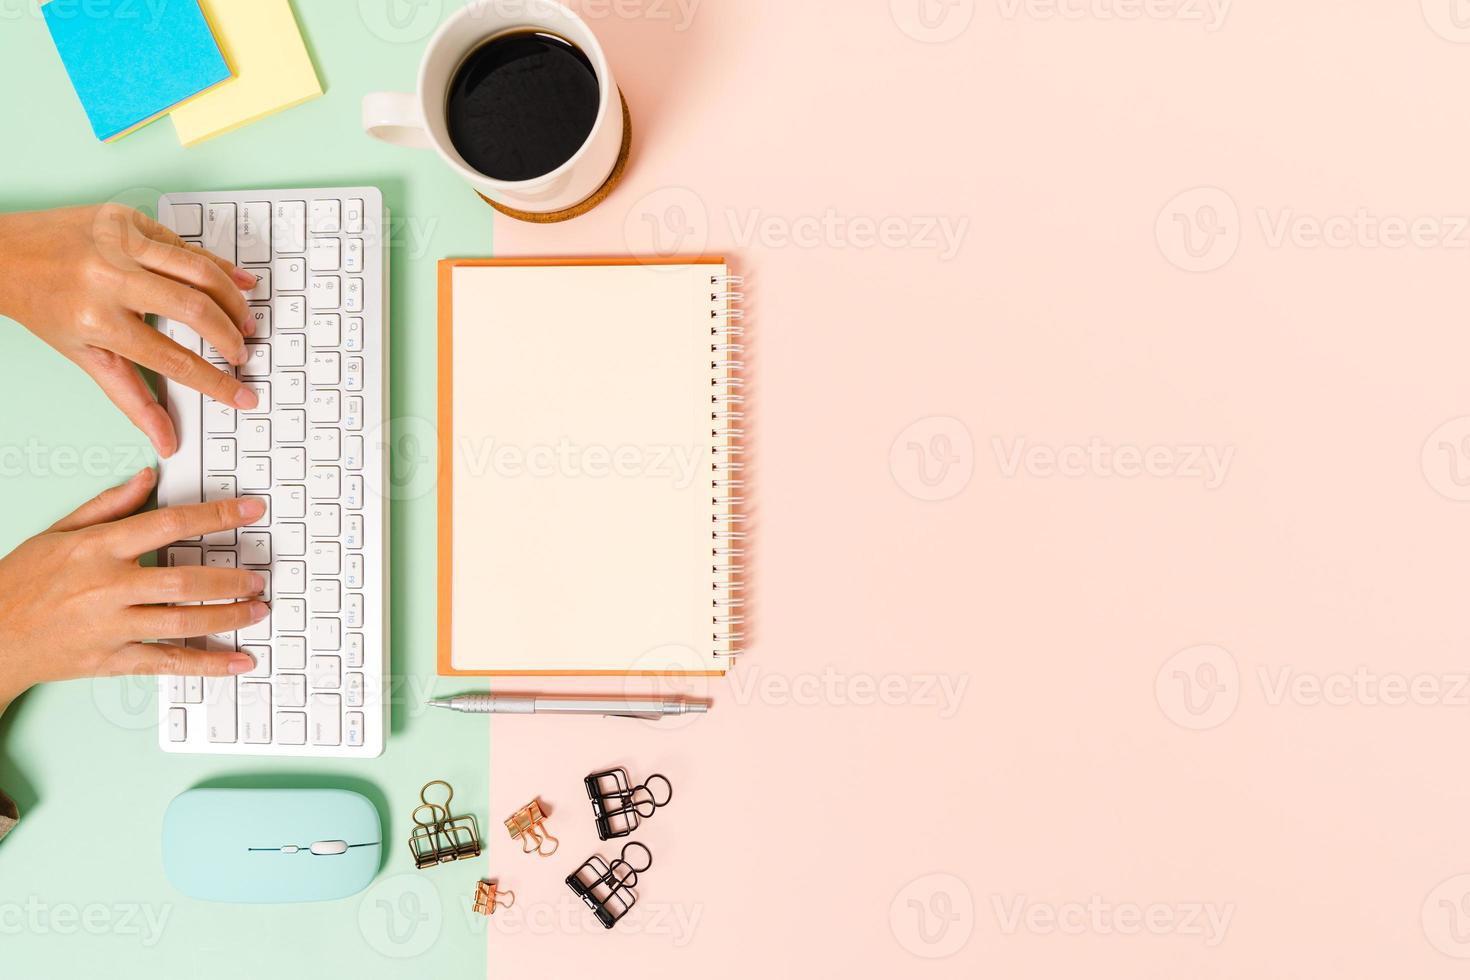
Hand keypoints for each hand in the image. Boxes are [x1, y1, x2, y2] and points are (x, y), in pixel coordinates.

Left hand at [0, 204, 260, 457]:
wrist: (2, 253)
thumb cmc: (42, 305)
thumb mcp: (83, 355)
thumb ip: (132, 398)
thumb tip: (166, 440)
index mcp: (97, 319)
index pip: (174, 360)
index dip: (216, 382)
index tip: (243, 395)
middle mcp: (109, 277)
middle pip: (194, 310)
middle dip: (229, 336)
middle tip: (243, 353)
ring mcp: (119, 242)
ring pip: (198, 270)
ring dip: (232, 299)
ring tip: (246, 320)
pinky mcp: (126, 218)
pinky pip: (183, 244)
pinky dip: (216, 264)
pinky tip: (237, 281)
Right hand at [0, 468, 268, 712]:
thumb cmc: (22, 581)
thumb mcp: (59, 532)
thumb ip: (108, 505)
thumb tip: (148, 477)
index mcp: (97, 549)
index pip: (169, 524)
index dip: (216, 516)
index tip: (251, 511)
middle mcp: (107, 587)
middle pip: (183, 581)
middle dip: (230, 579)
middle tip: (260, 576)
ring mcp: (110, 627)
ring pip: (183, 622)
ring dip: (229, 617)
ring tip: (258, 609)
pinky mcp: (111, 660)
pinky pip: (168, 662)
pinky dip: (208, 664)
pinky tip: (239, 661)